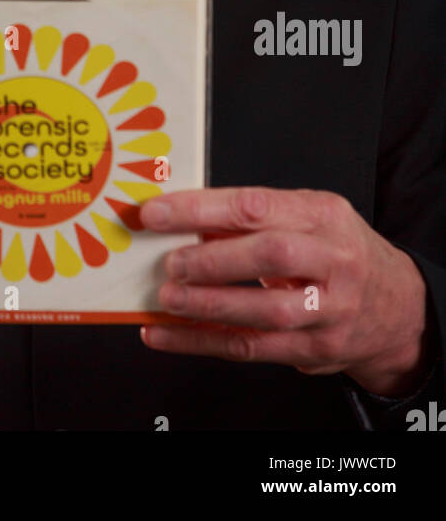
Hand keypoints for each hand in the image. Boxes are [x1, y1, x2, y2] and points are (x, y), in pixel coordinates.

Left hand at [139, 187, 430, 396]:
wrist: (397, 307)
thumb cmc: (338, 251)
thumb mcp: (309, 216)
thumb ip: (256, 217)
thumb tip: (185, 219)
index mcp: (323, 214)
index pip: (257, 205)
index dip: (202, 209)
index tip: (160, 213)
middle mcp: (333, 260)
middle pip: (270, 256)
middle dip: (212, 260)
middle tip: (170, 262)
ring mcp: (329, 310)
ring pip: (265, 310)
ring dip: (208, 306)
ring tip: (168, 299)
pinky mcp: (316, 350)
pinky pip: (252, 348)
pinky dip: (202, 343)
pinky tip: (167, 334)